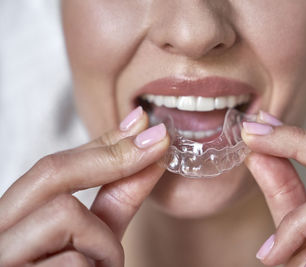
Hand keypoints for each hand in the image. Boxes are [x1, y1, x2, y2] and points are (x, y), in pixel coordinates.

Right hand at [0, 109, 168, 266]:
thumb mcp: (94, 244)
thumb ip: (114, 202)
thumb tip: (146, 152)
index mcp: (14, 222)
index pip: (52, 168)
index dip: (102, 142)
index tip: (143, 124)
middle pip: (51, 173)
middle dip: (112, 156)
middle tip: (158, 145)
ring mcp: (2, 260)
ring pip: (65, 214)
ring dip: (101, 242)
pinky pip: (74, 261)